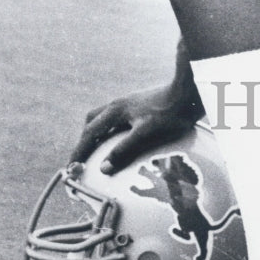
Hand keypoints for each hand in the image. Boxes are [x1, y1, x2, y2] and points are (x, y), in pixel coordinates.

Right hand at [70, 81, 204, 173]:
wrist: (189, 91)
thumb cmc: (169, 113)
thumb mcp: (146, 134)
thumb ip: (123, 150)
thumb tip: (103, 168)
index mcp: (116, 110)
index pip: (89, 133)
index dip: (78, 151)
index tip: (71, 168)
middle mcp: (119, 104)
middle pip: (93, 122)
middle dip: (85, 141)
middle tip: (83, 160)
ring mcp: (130, 103)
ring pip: (105, 120)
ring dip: (99, 136)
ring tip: (101, 154)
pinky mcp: (140, 106)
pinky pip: (118, 121)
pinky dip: (113, 133)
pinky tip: (124, 144)